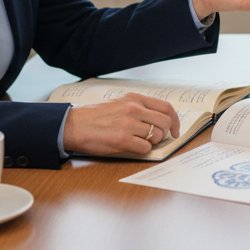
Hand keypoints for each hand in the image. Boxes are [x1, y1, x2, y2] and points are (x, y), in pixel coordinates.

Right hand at [62, 92, 181, 155]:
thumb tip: (160, 119)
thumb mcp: (120, 103)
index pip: (166, 107)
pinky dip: (142, 150)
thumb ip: (139, 108)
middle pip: (165, 122)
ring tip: (138, 140)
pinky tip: (131, 146)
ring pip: (156, 136)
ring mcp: (128, 124)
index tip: (175, 130)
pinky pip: (145, 148)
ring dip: (151, 142)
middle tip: (156, 139)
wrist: (74, 125)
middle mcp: (134, 109)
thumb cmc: (97, 116)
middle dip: (164, 133)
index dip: (175, 120)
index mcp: (134, 99)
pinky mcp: (122, 140)